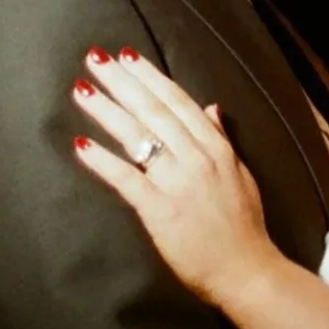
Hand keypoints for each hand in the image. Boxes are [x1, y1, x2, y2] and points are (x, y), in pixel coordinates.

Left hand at [73, 47, 275, 311]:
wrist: (247, 272)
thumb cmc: (244, 227)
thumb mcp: (241, 175)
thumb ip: (223, 140)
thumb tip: (211, 108)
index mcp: (216, 149)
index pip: (178, 103)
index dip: (150, 77)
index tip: (126, 56)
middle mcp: (197, 159)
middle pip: (153, 112)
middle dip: (122, 83)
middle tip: (95, 58)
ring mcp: (178, 183)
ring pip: (138, 138)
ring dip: (107, 111)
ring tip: (81, 90)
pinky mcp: (160, 211)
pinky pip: (126, 180)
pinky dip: (103, 161)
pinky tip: (81, 145)